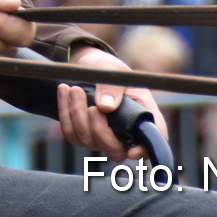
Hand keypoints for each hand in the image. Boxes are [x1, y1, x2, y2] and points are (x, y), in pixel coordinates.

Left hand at [57, 46, 166, 160]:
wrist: (88, 64)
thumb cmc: (109, 69)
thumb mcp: (114, 70)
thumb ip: (112, 87)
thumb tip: (105, 107)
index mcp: (142, 116)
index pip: (151, 142)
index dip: (144, 152)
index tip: (132, 152)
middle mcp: (123, 132)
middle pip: (115, 151)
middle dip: (99, 130)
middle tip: (92, 106)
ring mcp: (101, 137)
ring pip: (88, 141)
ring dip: (77, 115)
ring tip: (75, 89)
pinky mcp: (81, 134)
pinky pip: (70, 133)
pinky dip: (65, 112)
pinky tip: (65, 91)